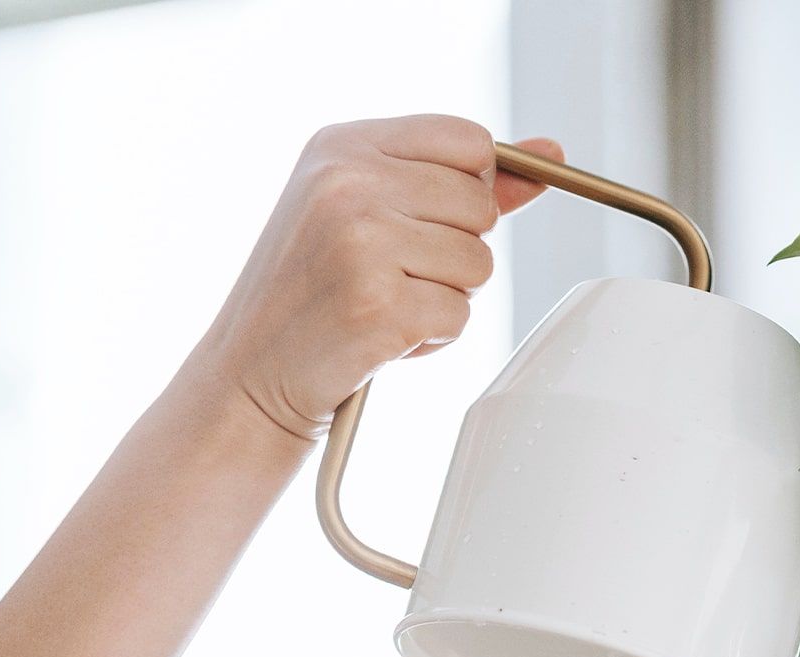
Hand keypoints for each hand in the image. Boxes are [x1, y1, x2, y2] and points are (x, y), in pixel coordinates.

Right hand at [188, 115, 559, 439]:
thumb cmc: (315, 291)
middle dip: (455, 250)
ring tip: (384, 301)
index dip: (470, 187)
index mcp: (343, 145)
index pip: (469, 139)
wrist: (250, 373)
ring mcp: (361, 242)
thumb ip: (462, 181)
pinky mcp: (379, 304)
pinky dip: (432, 335)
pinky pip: (460, 315)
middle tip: (392, 271)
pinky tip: (380, 335)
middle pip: (481, 207)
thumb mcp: (371, 210)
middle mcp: (347, 183)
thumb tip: (550, 153)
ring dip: (445, 295)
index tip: (430, 218)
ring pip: (480, 264)